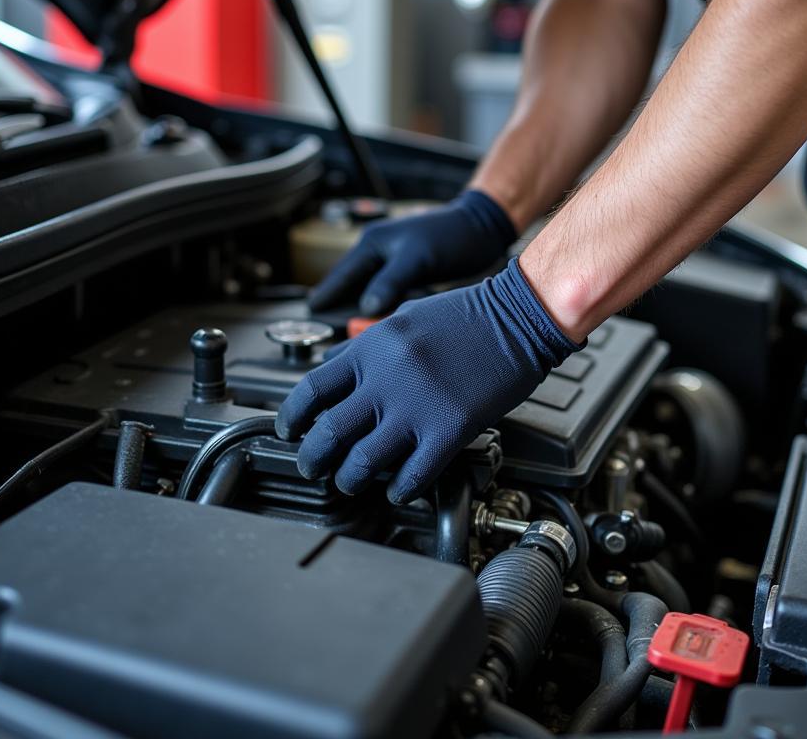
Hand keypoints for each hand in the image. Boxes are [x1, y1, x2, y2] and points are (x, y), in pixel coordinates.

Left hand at [276, 259, 578, 504]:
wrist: (517, 316)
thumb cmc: (464, 315)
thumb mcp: (402, 319)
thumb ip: (367, 350)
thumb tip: (336, 373)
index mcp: (371, 348)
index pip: (312, 389)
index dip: (292, 417)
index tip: (289, 431)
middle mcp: (386, 378)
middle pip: (329, 431)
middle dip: (312, 458)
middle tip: (311, 467)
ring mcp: (417, 406)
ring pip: (362, 461)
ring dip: (349, 479)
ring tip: (349, 481)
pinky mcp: (449, 429)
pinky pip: (412, 475)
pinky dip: (398, 490)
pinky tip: (396, 490)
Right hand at [308, 190, 517, 315]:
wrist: (482, 228)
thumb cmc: (450, 236)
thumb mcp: (417, 258)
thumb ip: (390, 282)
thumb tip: (365, 308)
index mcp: (371, 244)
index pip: (340, 276)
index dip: (326, 298)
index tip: (312, 317)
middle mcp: (377, 253)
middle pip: (351, 287)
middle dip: (343, 309)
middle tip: (334, 335)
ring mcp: (392, 263)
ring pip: (369, 294)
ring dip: (366, 311)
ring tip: (357, 335)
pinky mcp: (408, 274)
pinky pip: (388, 296)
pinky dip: (385, 310)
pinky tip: (386, 325)